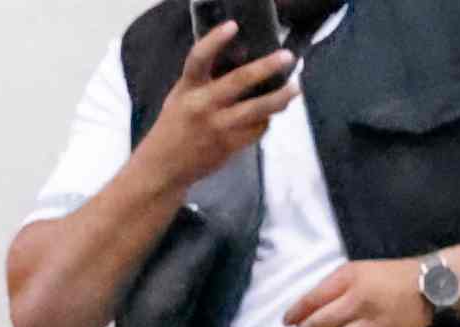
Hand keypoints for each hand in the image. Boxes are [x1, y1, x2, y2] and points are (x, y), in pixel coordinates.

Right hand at [135, 15, 294, 183]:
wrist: (165, 166)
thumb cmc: (175, 126)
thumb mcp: (181, 96)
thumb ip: (204, 82)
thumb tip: (239, 64)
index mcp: (188, 88)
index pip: (198, 58)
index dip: (215, 40)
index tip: (233, 26)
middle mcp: (202, 104)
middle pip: (238, 81)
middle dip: (266, 67)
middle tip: (287, 57)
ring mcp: (217, 127)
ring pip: (256, 110)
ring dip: (279, 99)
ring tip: (294, 89)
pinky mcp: (228, 146)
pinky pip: (256, 130)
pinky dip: (266, 121)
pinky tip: (270, 115)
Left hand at [282, 256, 437, 326]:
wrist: (428, 286)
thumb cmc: (389, 276)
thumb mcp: (357, 270)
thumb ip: (333, 286)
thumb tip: (310, 307)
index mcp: (350, 281)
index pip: (313, 300)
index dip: (296, 314)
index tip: (288, 322)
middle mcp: (359, 303)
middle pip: (321, 325)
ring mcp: (373, 324)